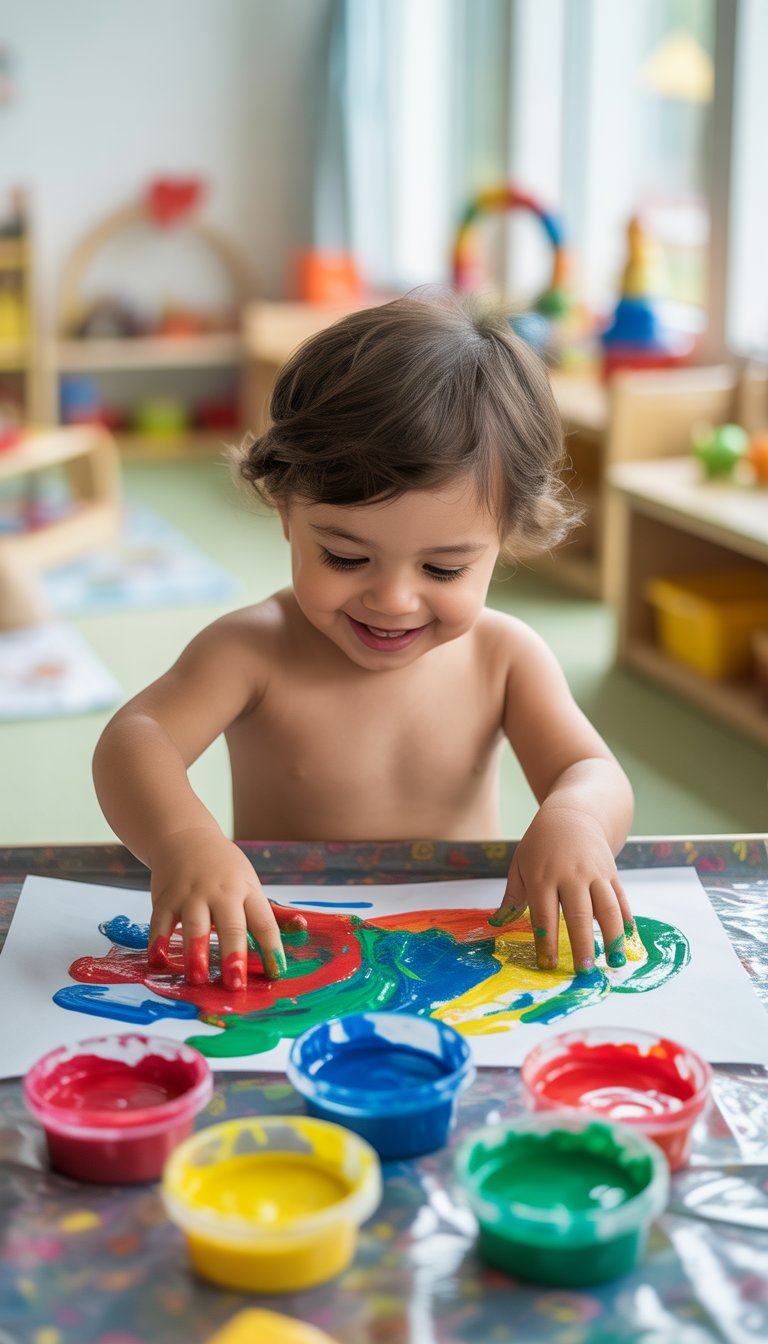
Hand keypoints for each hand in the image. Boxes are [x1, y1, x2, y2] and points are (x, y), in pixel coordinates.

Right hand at [147, 827, 305, 990]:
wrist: (185, 836)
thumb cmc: (224, 868)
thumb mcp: (251, 884)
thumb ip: (272, 912)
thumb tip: (303, 927)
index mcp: (247, 891)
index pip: (264, 922)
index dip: (271, 948)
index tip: (276, 973)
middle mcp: (221, 892)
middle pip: (231, 925)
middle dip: (233, 954)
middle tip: (235, 984)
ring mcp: (192, 894)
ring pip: (195, 924)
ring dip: (196, 952)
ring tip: (198, 978)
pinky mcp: (166, 897)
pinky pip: (161, 921)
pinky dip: (158, 941)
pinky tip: (157, 961)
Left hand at [489, 806, 633, 972]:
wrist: (572, 814)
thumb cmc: (540, 844)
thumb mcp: (520, 864)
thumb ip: (512, 897)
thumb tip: (496, 924)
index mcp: (543, 876)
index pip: (545, 914)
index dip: (547, 941)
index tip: (548, 965)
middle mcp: (571, 875)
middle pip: (578, 914)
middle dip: (582, 944)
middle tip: (584, 971)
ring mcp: (594, 873)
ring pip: (607, 908)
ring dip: (611, 937)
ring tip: (614, 962)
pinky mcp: (611, 872)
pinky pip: (621, 898)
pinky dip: (626, 919)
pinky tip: (628, 939)